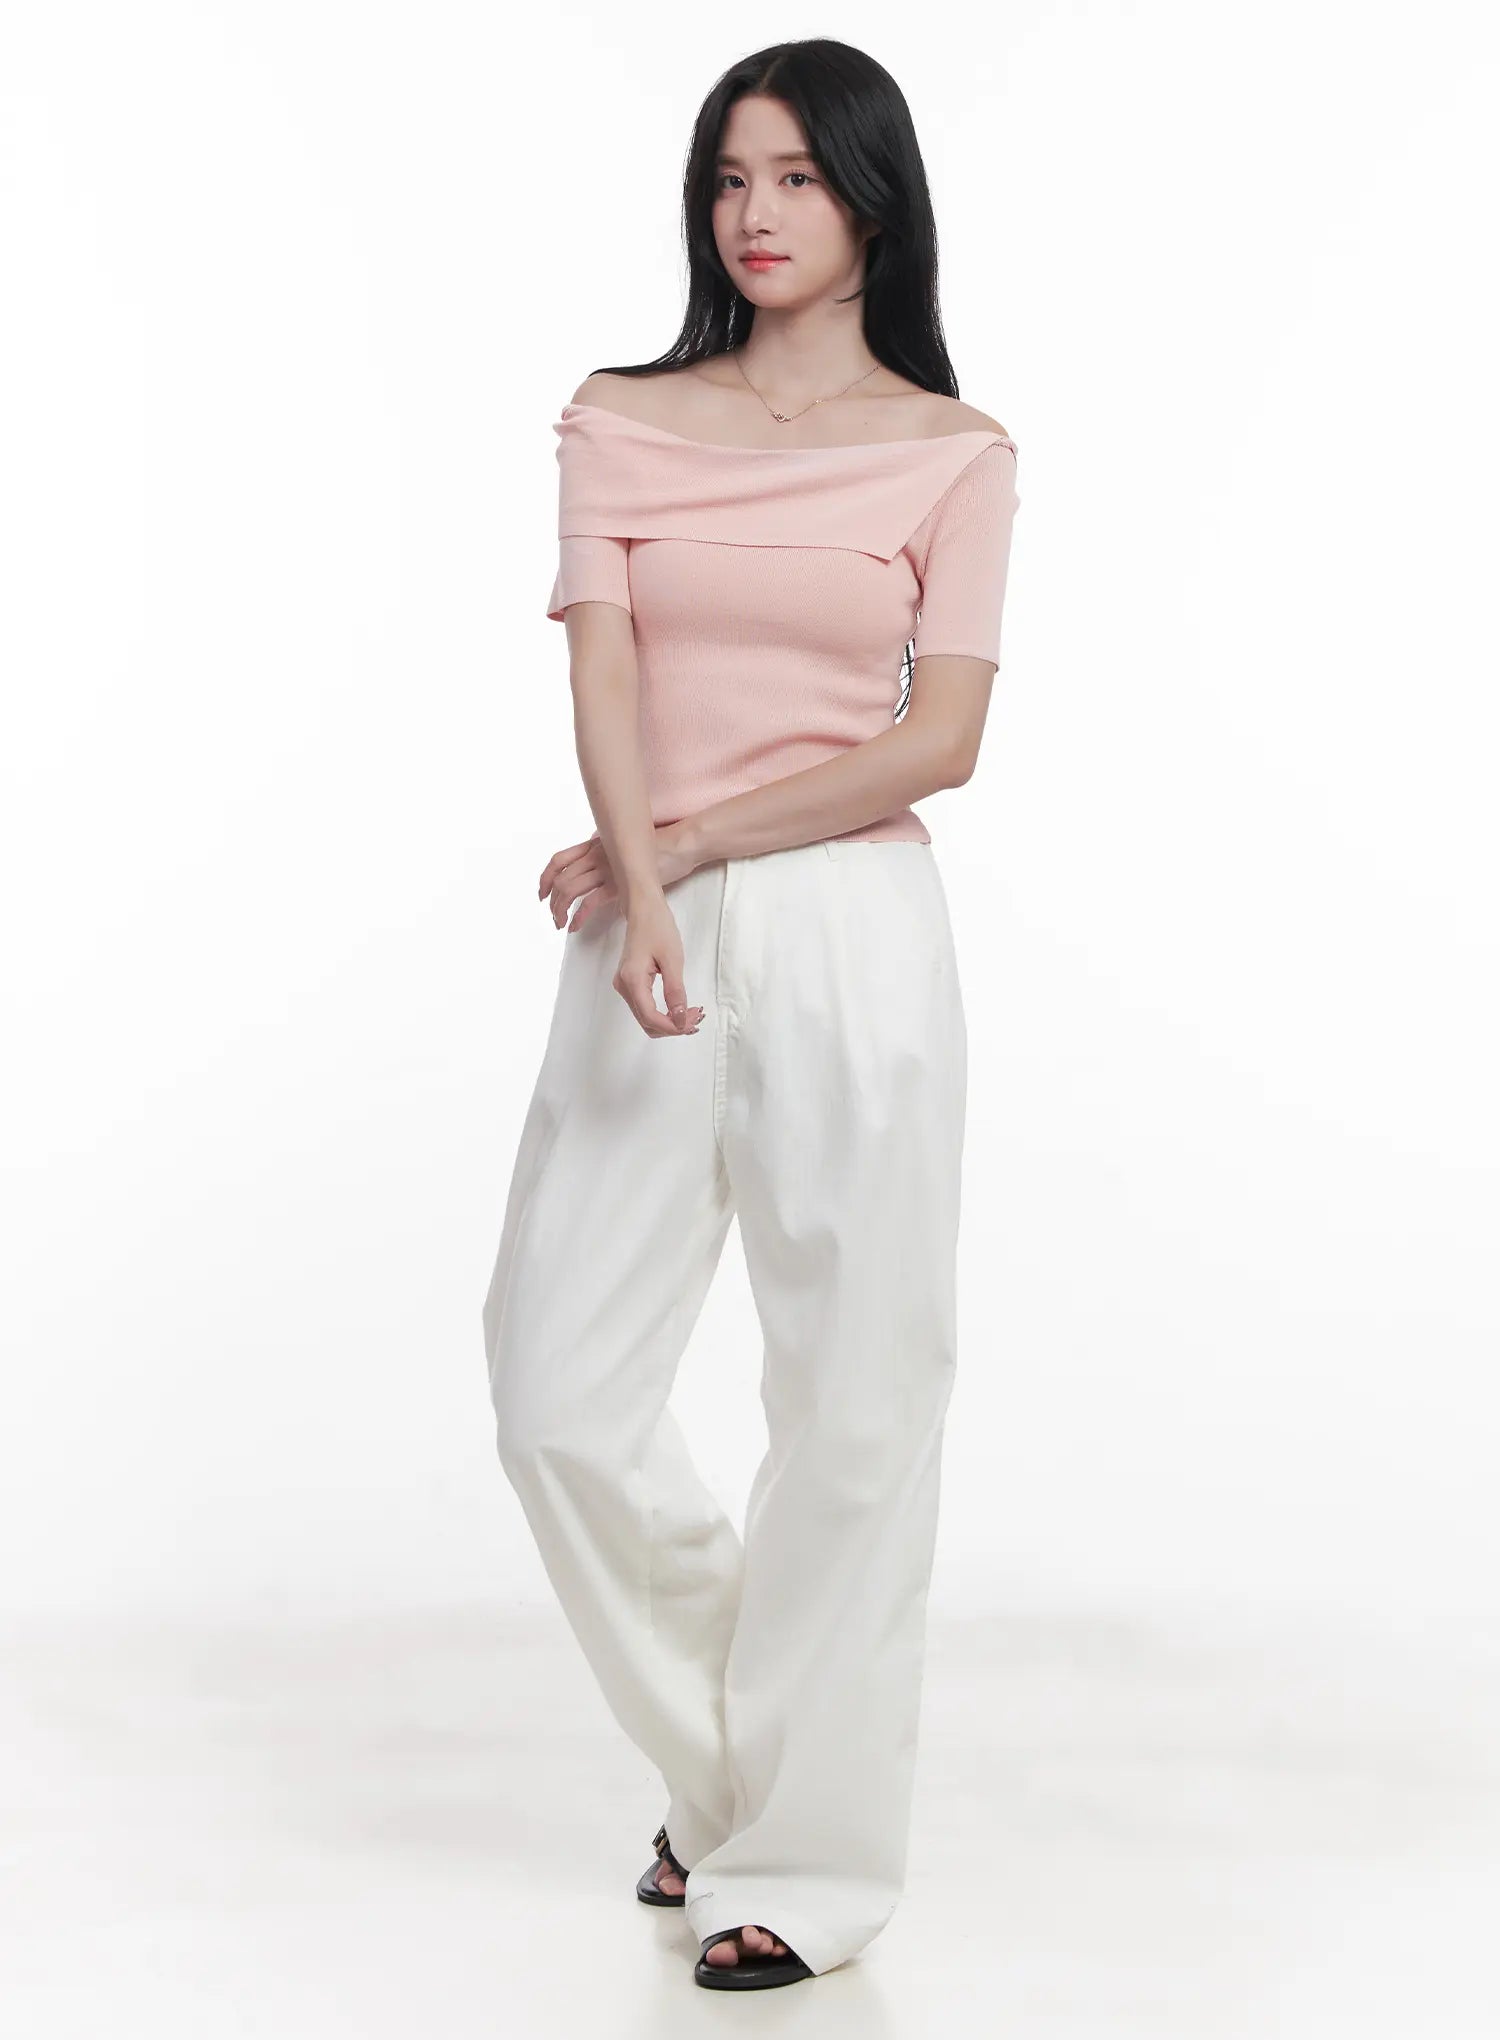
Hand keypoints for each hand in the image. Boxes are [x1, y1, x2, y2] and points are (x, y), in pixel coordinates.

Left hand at [537, 820, 701, 933]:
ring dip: (561, 910)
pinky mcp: (619, 884)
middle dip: (552, 901)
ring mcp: (606, 869)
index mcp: (593, 845)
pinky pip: (590, 902)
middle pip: (561, 879)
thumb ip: (607, 852)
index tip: (542, 893)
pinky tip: (576, 926)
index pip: (558, 860)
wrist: (678, 846)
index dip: (545, 878)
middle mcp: (595, 855)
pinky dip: (579, 916)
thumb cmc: (656, 847)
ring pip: (571, 890)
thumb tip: (596, 862)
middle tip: (553, 915)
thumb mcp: (623, 844)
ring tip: (561, 924)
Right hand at [613, 892, 704, 1039]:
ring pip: (646, 1018)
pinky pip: (645, 1007)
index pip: (650, 1017)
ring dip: (669, 1021)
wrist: (643, 909)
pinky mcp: (629, 983)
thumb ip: (675, 992)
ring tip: (691, 1013)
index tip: (692, 1024)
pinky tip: (679, 1008)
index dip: (672, 1027)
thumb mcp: (673, 959)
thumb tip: (679, 1020)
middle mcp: (623, 986)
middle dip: (672, 1026)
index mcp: (632, 980)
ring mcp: (624, 986)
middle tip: (696, 1018)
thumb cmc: (657, 926)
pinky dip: (663, 1013)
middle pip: (647, 1022)